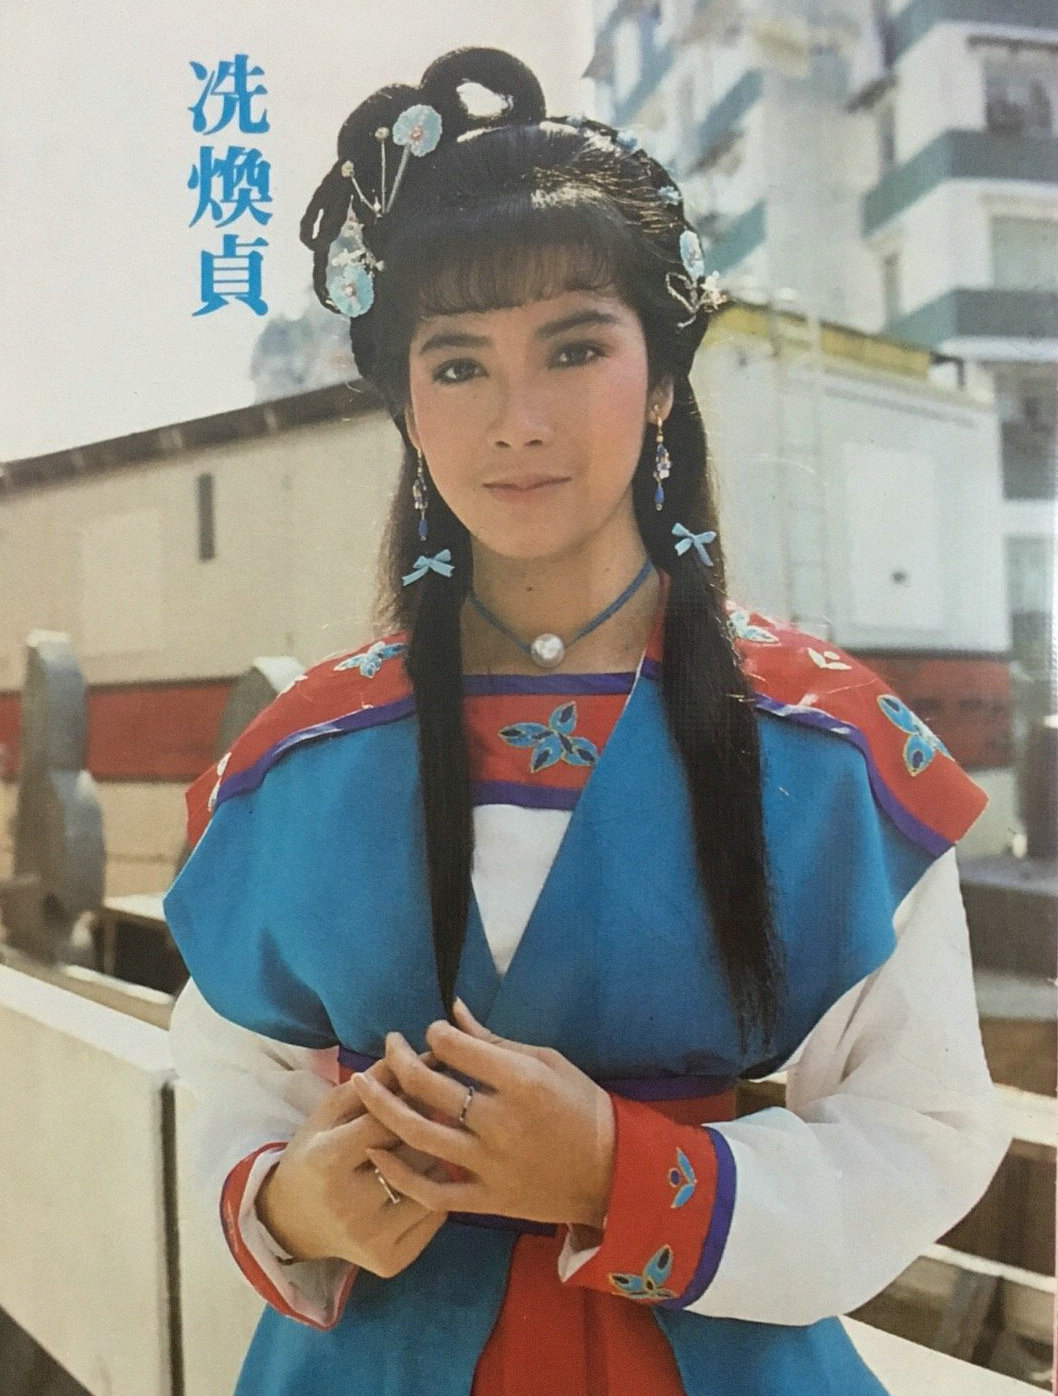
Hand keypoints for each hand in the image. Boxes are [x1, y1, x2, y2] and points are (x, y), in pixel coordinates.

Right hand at [257, 1049, 451, 1277]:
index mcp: (329, 1160)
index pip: (388, 1119)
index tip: (425, 1086)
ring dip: (436, 1162)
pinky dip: (436, 1195)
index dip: (411, 1098)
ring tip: (423, 1151)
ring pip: (432, 1185)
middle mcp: (350, 1206)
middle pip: (416, 1152)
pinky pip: (436, 1217)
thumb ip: (376, 1079)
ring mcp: (372, 1240)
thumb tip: (421, 1050)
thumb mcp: (332, 1110)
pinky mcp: (390, 1262)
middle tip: (432, 1117)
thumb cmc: (315, 1153)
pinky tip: (420, 1184)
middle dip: (427, 1130)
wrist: (292, 1222)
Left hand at [353, 998, 615, 1229]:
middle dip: (399, 1058)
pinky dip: (400, 1173)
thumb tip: (454, 1011)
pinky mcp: (486, 1199)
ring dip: (383, 1106)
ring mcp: (489, 1164)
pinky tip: (377, 1151)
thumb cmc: (581, 1105)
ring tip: (361, 1083)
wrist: (612, 1172)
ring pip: (418, 1135)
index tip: (432, 1033)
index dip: (435, 1035)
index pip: (455, 1048)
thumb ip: (495, 1040)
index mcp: (519, 1081)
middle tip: (390, 1045)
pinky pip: (431, 1190)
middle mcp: (499, 1121)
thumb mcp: (547, 1061)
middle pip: (429, 1087)